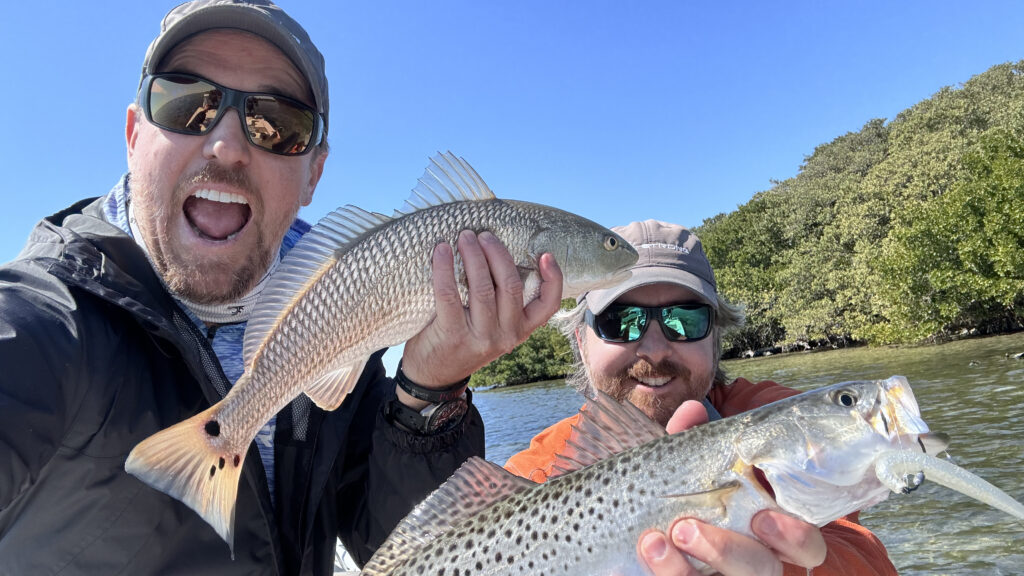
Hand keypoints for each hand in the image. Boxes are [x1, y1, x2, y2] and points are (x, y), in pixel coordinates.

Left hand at [398, 230, 562, 407]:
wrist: (433, 376)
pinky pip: (449, 294)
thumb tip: (500, 253)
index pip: (549, 306)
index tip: (545, 254)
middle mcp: (506, 336)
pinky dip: (445, 268)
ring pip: (482, 287)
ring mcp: (480, 338)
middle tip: (484, 234)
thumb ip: (502, 302)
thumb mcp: (493, 327)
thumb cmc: (464, 340)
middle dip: (498, 253)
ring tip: (464, 236)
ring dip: (473, 255)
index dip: (553, 278)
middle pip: (511, 285)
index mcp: (521, 330)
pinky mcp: (453, 335)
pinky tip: (442, 251)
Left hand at [636, 401, 826, 574]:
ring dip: (686, 566)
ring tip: (656, 537)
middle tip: (688, 527)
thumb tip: (692, 410)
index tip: (762, 516)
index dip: (794, 538)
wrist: (638, 521)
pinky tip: (648, 547)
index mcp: (766, 530)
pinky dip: (665, 571)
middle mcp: (752, 560)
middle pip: (765, 572)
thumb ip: (691, 438)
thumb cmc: (679, 489)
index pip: (804, 546)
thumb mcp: (685, 463)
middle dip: (730, 553)